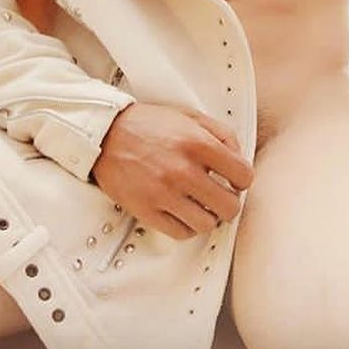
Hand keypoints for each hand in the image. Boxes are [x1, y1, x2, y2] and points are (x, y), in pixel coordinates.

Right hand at [91, 102, 254, 240]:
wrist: (106, 133)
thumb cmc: (148, 124)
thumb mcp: (189, 116)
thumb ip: (221, 133)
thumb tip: (239, 156)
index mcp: (197, 143)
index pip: (243, 175)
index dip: (242, 179)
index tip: (233, 180)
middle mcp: (183, 170)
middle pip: (229, 206)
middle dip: (228, 201)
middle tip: (218, 195)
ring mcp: (164, 193)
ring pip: (207, 224)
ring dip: (208, 216)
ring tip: (200, 205)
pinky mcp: (147, 211)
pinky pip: (182, 233)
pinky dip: (187, 226)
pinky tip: (183, 212)